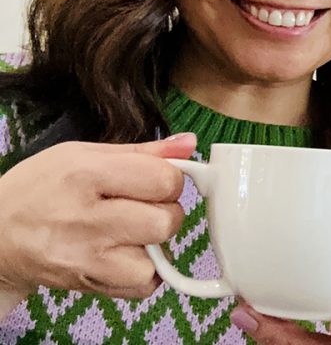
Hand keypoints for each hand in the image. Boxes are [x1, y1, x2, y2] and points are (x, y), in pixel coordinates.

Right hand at [0, 134, 193, 298]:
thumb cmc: (40, 188)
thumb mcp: (83, 154)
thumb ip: (143, 151)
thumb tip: (189, 145)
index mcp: (85, 175)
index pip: (163, 180)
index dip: (169, 179)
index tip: (154, 181)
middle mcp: (85, 219)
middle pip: (166, 221)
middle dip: (166, 211)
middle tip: (143, 207)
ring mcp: (85, 257)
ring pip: (158, 258)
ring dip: (156, 245)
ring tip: (131, 232)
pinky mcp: (87, 284)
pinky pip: (143, 285)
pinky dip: (144, 272)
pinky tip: (125, 254)